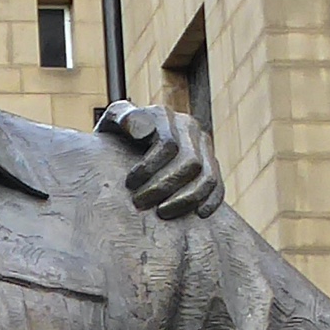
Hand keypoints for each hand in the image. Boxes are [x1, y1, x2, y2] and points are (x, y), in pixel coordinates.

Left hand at [98, 102, 224, 219]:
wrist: (123, 147)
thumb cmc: (114, 137)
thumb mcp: (111, 123)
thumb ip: (122, 118)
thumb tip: (143, 131)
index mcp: (164, 115)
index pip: (168, 144)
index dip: (149, 166)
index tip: (129, 183)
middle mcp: (188, 126)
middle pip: (190, 162)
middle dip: (165, 186)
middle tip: (141, 203)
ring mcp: (203, 144)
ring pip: (207, 176)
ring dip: (186, 198)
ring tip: (162, 212)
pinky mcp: (212, 163)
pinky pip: (218, 184)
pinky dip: (211, 200)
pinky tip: (198, 214)